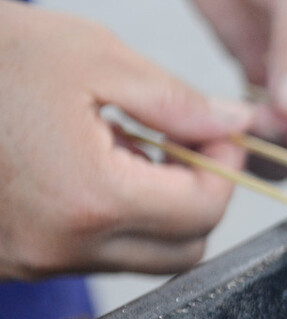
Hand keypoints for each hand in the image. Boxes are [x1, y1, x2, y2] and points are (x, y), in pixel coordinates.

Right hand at [0, 3, 251, 280]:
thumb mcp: (91, 58)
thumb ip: (176, 101)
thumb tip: (232, 124)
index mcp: (90, 198)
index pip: (203, 211)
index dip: (225, 168)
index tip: (220, 133)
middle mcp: (61, 246)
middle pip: (182, 251)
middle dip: (199, 198)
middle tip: (186, 144)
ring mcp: (31, 260)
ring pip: (138, 258)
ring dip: (156, 211)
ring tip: (126, 147)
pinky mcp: (11, 260)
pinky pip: (88, 255)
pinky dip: (110, 219)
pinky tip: (87, 166)